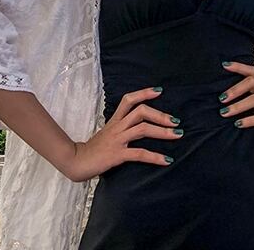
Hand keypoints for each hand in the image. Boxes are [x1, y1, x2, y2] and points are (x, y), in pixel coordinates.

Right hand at [64, 87, 182, 181]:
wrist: (76, 162)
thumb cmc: (94, 149)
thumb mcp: (108, 134)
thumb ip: (121, 128)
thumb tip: (138, 126)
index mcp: (115, 120)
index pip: (129, 99)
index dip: (144, 93)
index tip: (159, 91)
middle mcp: (117, 127)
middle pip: (140, 111)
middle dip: (160, 115)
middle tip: (176, 121)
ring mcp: (117, 140)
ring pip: (142, 129)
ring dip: (163, 132)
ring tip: (177, 134)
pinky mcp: (117, 155)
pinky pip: (139, 153)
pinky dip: (155, 156)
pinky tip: (166, 160)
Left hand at [219, 61, 253, 145]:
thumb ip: (248, 100)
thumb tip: (225, 99)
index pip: (251, 73)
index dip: (239, 67)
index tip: (224, 65)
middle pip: (251, 82)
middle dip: (235, 89)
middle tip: (220, 98)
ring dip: (237, 106)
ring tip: (223, 113)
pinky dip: (248, 120)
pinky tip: (237, 124)